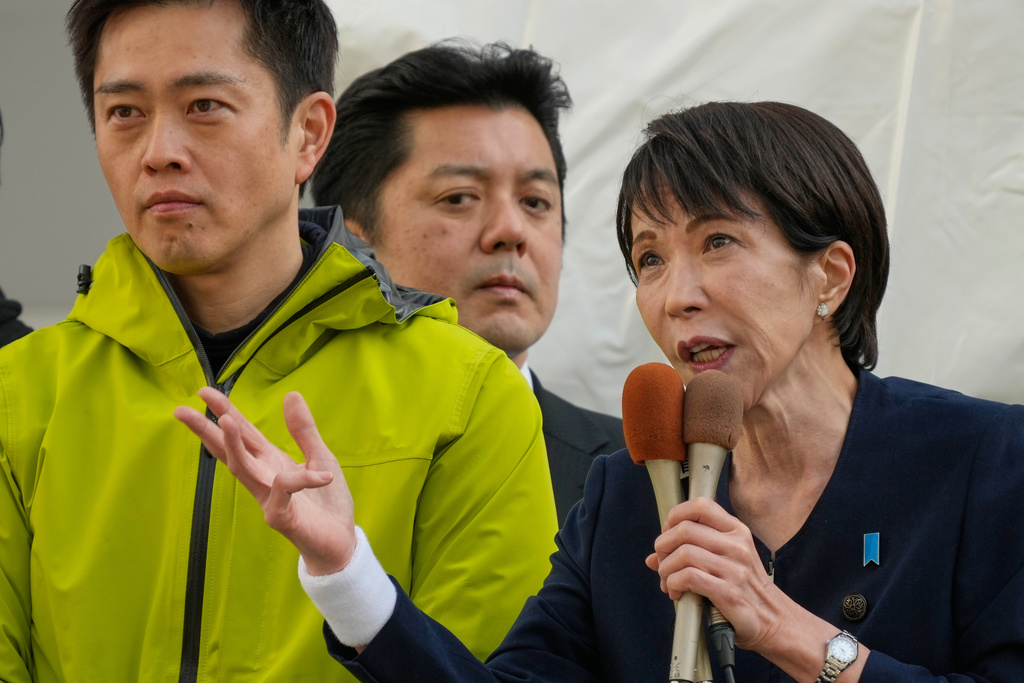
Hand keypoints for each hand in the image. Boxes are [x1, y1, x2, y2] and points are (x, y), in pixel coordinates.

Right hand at [173, 388, 355, 574]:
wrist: (340, 541)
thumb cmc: (326, 502)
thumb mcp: (320, 457)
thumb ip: (304, 430)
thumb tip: (290, 394)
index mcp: (270, 462)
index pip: (242, 433)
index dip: (224, 411)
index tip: (203, 391)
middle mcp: (262, 478)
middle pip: (228, 450)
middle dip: (205, 430)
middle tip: (180, 410)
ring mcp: (267, 498)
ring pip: (243, 469)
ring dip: (234, 445)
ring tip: (227, 420)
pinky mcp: (280, 517)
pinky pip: (284, 491)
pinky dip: (300, 479)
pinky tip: (321, 475)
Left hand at [645, 497, 782, 650]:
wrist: (774, 620)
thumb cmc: (746, 589)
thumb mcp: (726, 561)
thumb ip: (692, 551)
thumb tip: (653, 558)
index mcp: (736, 531)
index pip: (700, 505)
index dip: (675, 516)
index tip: (668, 534)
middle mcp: (737, 545)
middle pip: (684, 529)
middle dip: (663, 547)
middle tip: (663, 564)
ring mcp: (734, 568)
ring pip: (683, 553)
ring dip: (666, 569)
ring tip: (668, 581)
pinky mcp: (729, 593)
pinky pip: (688, 577)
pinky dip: (673, 584)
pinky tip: (676, 592)